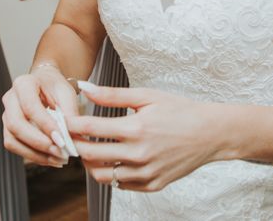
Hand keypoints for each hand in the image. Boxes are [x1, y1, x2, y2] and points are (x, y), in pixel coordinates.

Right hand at [2, 66, 78, 166]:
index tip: (61, 139)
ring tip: (57, 159)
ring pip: (12, 140)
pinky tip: (51, 158)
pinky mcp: (8, 129)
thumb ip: (69, 112)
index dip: (44, 125)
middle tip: (59, 152)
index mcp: (24, 83)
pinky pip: (15, 146)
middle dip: (38, 142)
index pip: (30, 106)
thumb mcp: (66, 93)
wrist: (45, 83)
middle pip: (16, 125)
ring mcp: (6, 115)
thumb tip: (73, 137)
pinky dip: (33, 155)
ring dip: (35, 154)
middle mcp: (10, 99)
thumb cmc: (55, 86)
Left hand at [66, 82, 220, 191]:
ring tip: (89, 147)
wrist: (210, 133)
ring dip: (89, 162)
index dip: (71, 125)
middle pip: (90, 155)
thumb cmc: (179, 109)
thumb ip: (112, 95)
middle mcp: (139, 154)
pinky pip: (120, 184)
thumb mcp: (146, 96)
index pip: (90, 130)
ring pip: (102, 175)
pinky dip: (110, 172)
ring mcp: (145, 173)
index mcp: (136, 128)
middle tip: (71, 134)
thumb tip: (84, 88)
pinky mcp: (152, 185)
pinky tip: (111, 157)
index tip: (62, 119)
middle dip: (75, 144)